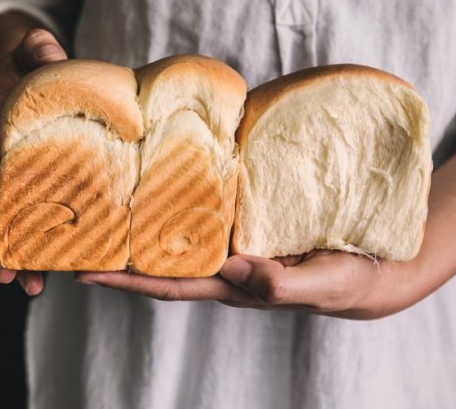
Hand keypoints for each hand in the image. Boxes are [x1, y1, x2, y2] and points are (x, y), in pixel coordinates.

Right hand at [0, 28, 66, 295]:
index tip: (1, 229)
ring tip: (32, 287)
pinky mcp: (25, 180)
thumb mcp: (33, 52)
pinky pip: (24, 213)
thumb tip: (47, 46)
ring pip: (4, 219)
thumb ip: (38, 48)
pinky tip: (51, 265)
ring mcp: (7, 173)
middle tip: (18, 279)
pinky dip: (32, 239)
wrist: (24, 74)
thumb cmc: (31, 65)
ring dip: (15, 254)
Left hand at [75, 118, 455, 317]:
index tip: (86, 268)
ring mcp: (240, 236)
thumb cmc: (350, 279)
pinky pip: (212, 204)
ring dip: (148, 218)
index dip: (131, 277)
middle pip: (167, 255)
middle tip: (80, 227)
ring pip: (184, 228)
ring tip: (110, 198)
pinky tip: (171, 174)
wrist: (375, 263)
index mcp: (239, 282)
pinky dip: (187, 194)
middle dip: (123, 247)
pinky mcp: (255, 215)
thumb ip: (285, 281)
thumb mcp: (323, 282)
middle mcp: (230, 259)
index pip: (175, 282)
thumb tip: (240, 272)